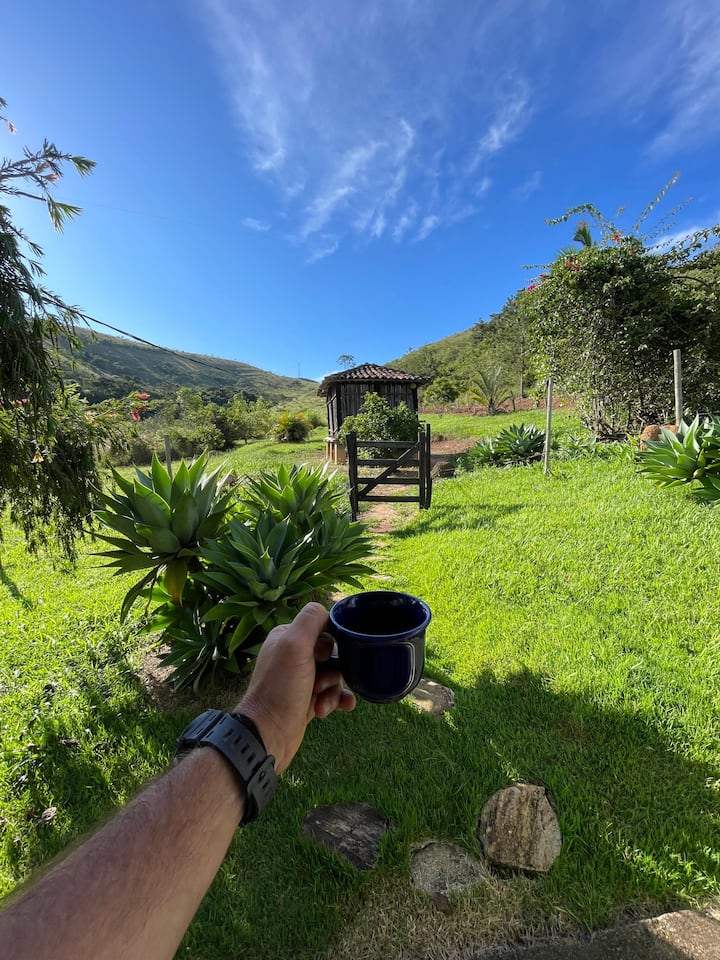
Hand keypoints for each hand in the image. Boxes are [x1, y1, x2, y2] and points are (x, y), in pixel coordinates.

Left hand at [236, 602, 354, 772]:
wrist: (268, 735)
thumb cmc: (281, 688)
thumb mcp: (295, 646)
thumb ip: (311, 621)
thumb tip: (327, 610)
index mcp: (287, 638)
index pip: (322, 627)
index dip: (331, 642)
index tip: (325, 657)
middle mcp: (293, 656)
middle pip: (332, 653)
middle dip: (335, 670)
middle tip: (322, 684)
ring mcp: (301, 680)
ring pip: (335, 675)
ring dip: (334, 690)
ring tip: (321, 704)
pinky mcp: (307, 701)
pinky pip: (332, 694)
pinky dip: (337, 701)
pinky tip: (338, 709)